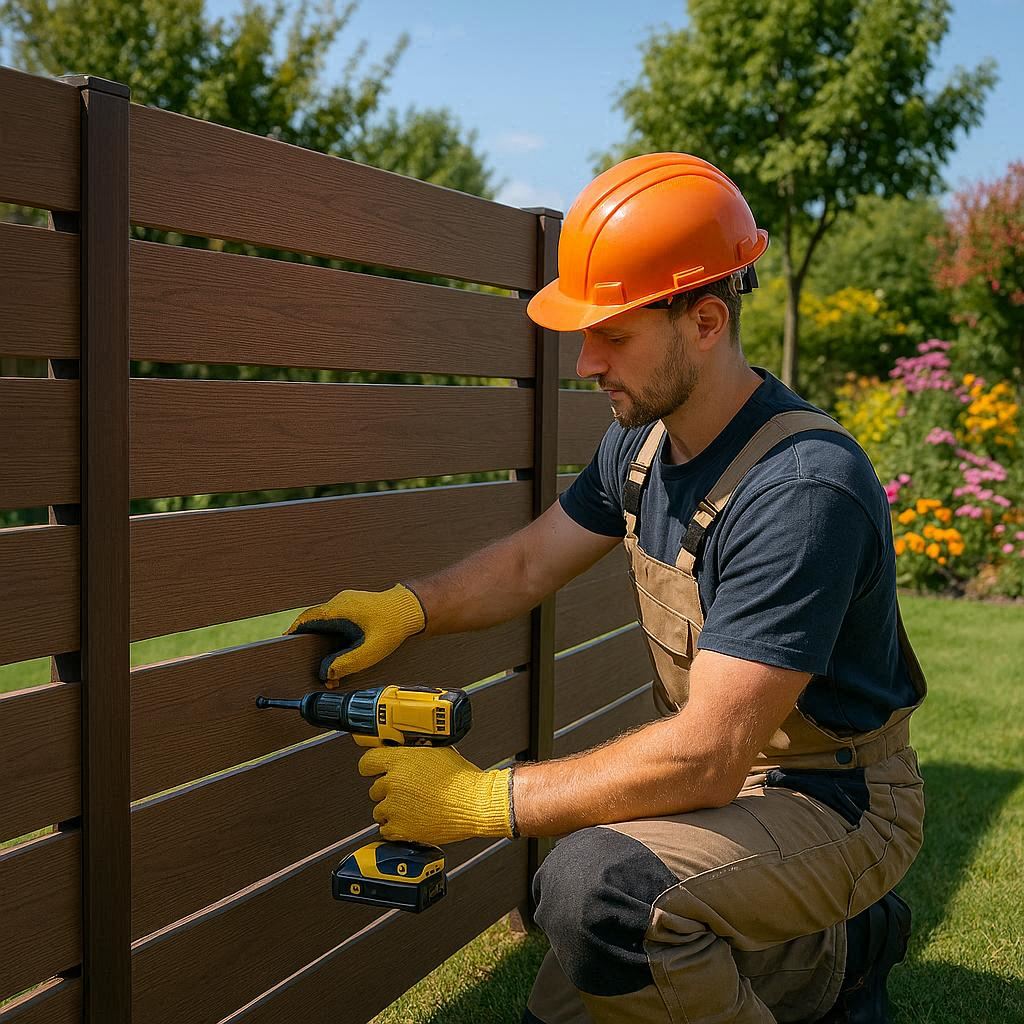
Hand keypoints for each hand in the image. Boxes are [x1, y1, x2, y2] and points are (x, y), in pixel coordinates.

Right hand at [283, 583, 424, 685]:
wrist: (411, 610)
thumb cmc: (393, 626)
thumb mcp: (370, 651)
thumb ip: (346, 663)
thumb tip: (326, 673)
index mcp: (339, 609)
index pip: (307, 619)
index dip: (294, 631)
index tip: (285, 642)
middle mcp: (340, 603)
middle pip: (315, 622)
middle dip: (311, 644)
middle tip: (306, 660)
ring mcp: (347, 603)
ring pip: (327, 623)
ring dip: (325, 642)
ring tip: (327, 664)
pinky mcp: (355, 607)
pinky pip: (338, 620)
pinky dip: (335, 636)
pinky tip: (341, 653)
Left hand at [358, 746, 512, 844]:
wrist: (475, 803)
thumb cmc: (462, 779)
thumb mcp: (439, 751)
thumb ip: (417, 752)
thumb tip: (409, 750)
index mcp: (401, 760)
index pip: (368, 761)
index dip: (371, 766)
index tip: (373, 770)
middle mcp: (393, 782)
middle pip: (374, 789)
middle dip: (388, 791)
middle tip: (406, 793)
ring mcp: (395, 807)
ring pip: (379, 810)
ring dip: (391, 810)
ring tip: (412, 809)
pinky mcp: (400, 828)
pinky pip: (385, 830)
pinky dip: (395, 828)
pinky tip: (411, 821)